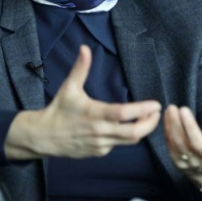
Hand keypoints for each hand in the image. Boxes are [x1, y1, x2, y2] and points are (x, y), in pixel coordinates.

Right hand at [5, 45, 161, 159]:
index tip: (156, 104)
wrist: (44, 136)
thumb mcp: (69, 87)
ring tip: (148, 119)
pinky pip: (118, 145)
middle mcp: (99, 131)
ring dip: (141, 130)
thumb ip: (80, 68)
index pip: (124, 114)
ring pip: (129, 141)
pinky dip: (125, 136)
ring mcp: (100, 144)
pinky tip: (125, 127)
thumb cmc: (59, 109)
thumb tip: (85, 48)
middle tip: (157, 113)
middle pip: (133, 133)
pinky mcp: (99, 152)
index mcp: (94, 113)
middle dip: (150, 124)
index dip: (142, 110)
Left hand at [164, 83, 201, 187]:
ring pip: (181, 145)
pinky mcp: (178, 162)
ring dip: (174, 126)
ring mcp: (191, 160)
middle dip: (190, 127)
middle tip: (183, 108)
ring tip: (171, 108)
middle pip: (198, 144)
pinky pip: (171, 146)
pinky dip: (168, 131)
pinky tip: (167, 116)